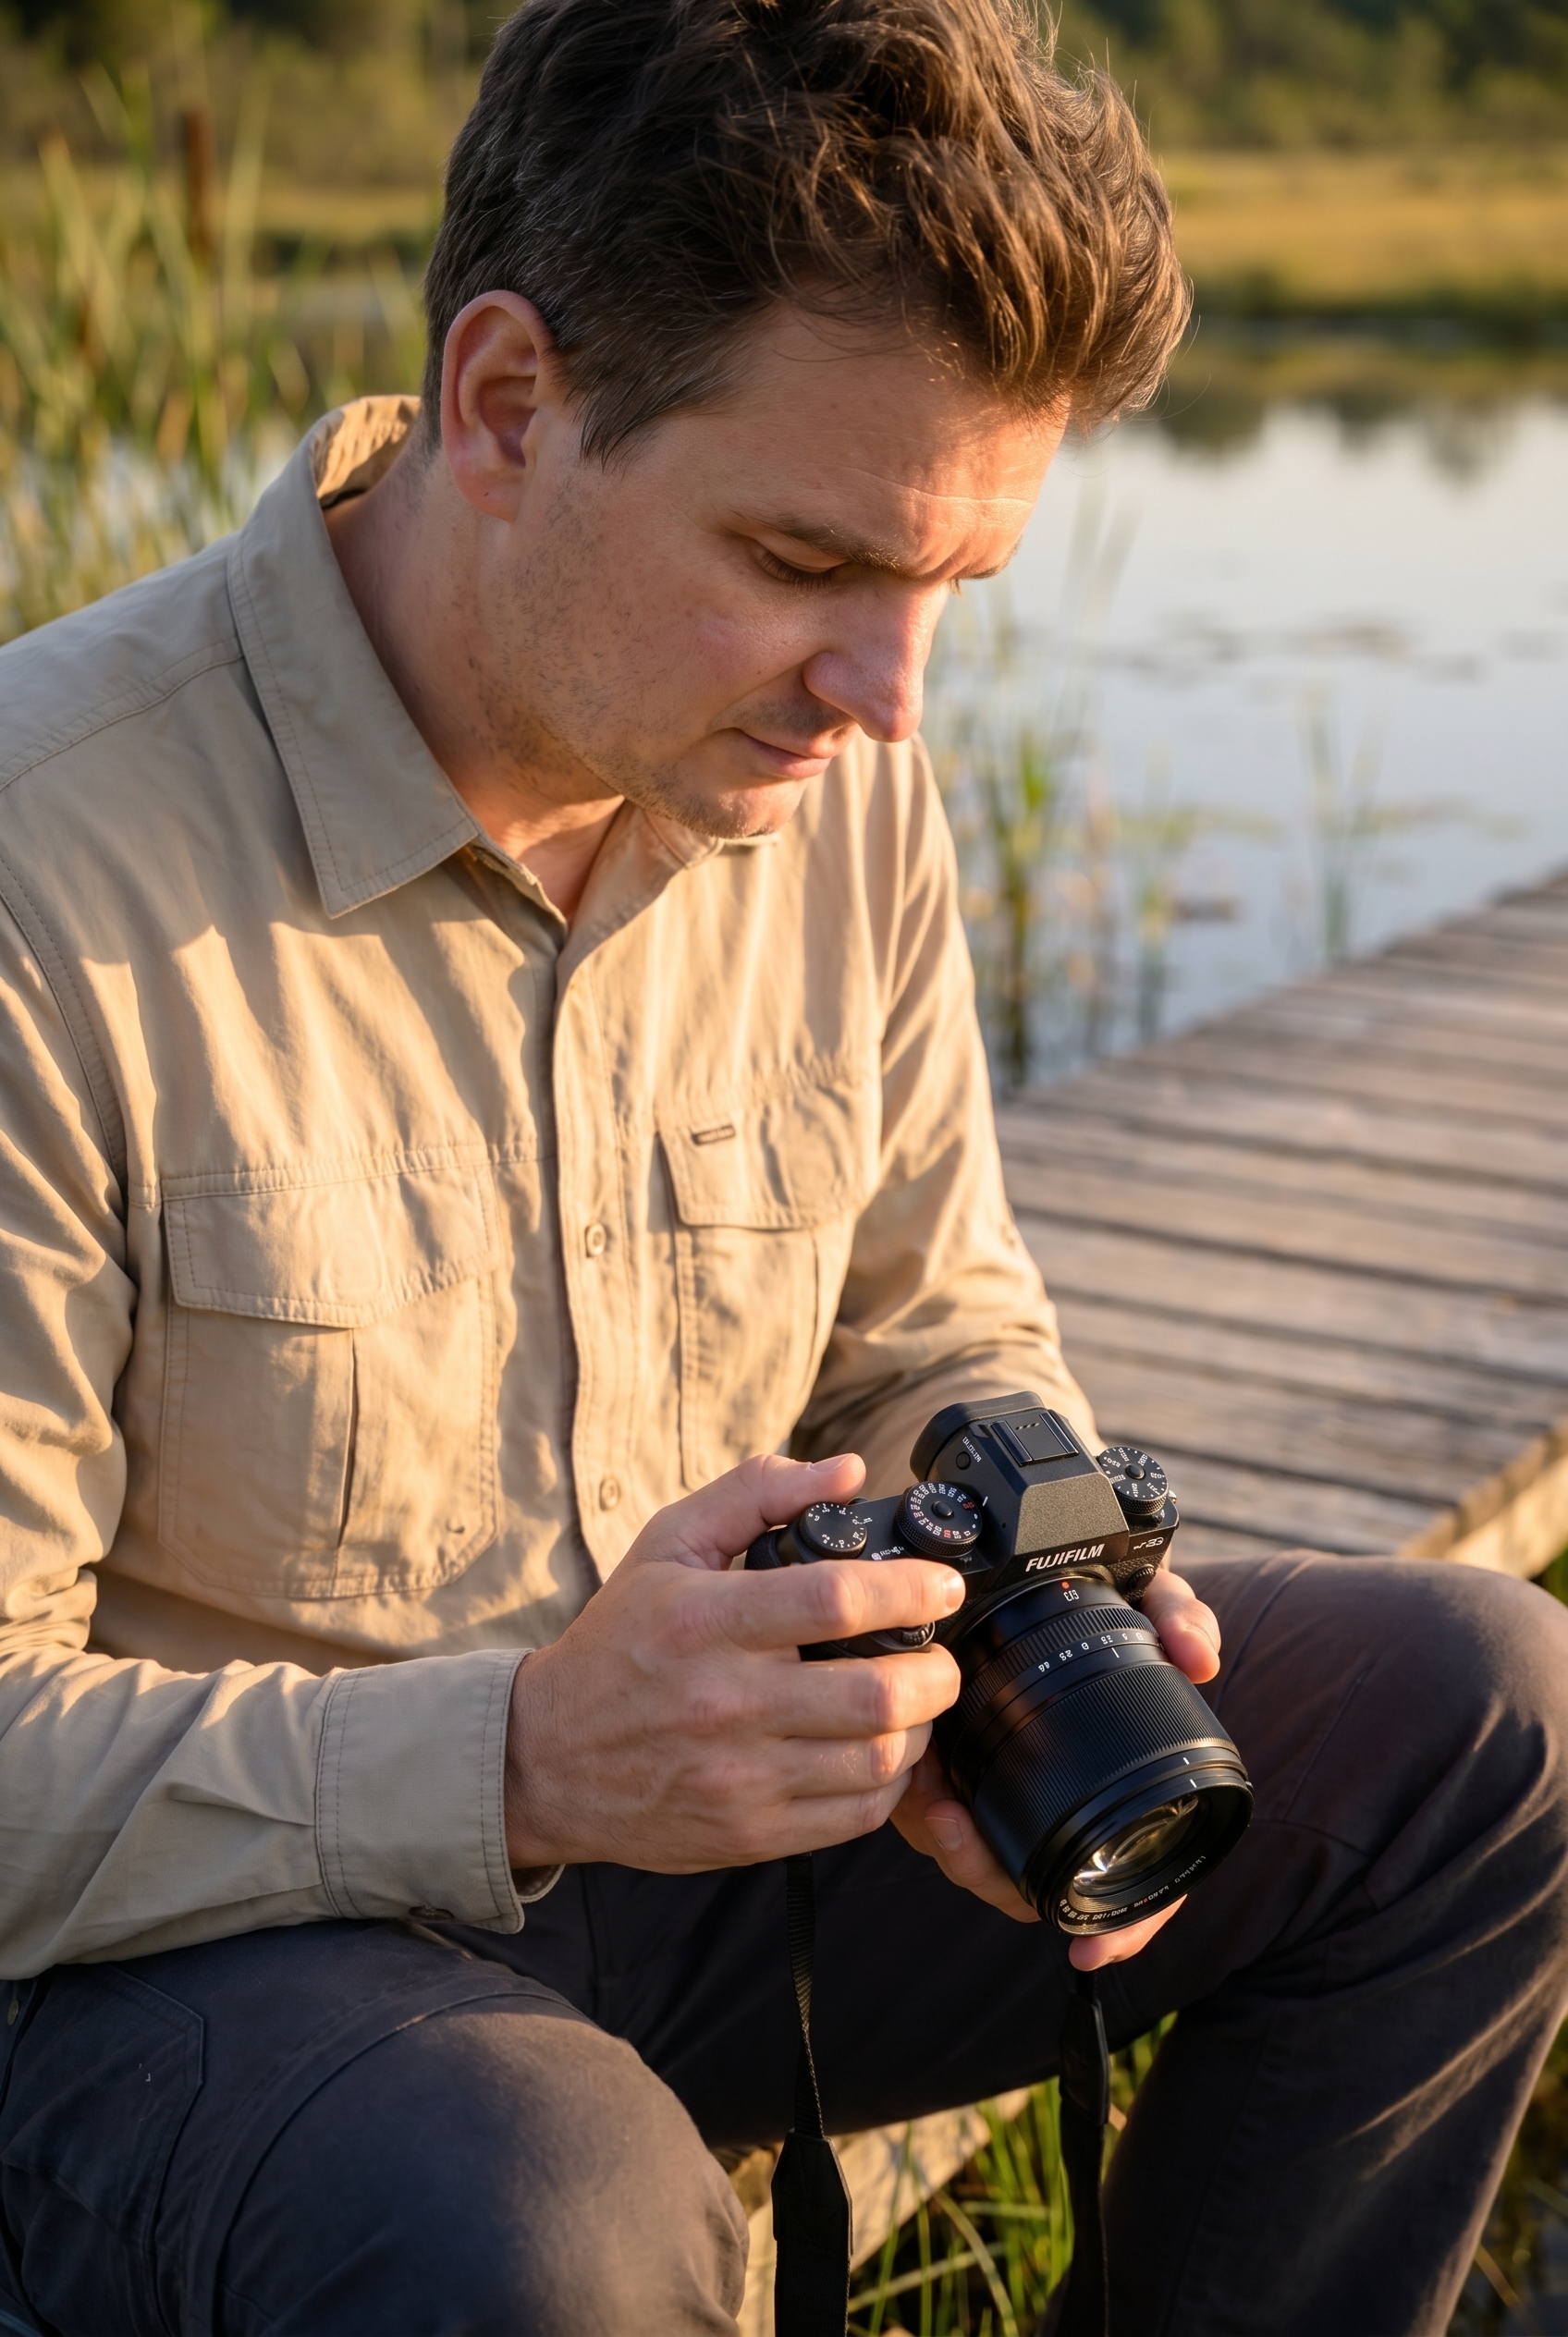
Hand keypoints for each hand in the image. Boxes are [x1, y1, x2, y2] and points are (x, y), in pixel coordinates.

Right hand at [504, 1453, 966, 1871]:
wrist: (546, 1758)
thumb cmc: (617, 1643)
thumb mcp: (667, 1545)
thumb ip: (756, 1493)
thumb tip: (845, 1471)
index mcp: (706, 1620)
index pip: (835, 1601)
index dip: (910, 1590)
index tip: (941, 1586)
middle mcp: (724, 1702)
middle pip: (875, 1694)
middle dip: (936, 1672)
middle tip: (940, 1654)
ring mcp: (738, 1777)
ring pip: (876, 1760)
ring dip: (919, 1728)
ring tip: (913, 1701)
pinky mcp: (748, 1833)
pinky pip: (855, 1816)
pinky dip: (888, 1782)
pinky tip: (877, 1750)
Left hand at [891, 1564, 1222, 1969]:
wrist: (1040, 1576)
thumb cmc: (1102, 1601)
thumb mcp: (1145, 1596)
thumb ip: (1181, 1616)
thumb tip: (1202, 1660)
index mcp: (1116, 1789)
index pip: (1133, 1889)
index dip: (1123, 1929)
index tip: (1089, 1949)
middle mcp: (1062, 1805)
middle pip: (1036, 1891)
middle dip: (997, 1881)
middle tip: (965, 1835)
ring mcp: (1004, 1797)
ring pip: (979, 1864)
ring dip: (955, 1851)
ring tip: (937, 1804)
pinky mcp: (951, 1779)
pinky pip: (934, 1825)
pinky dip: (921, 1815)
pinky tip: (917, 1780)